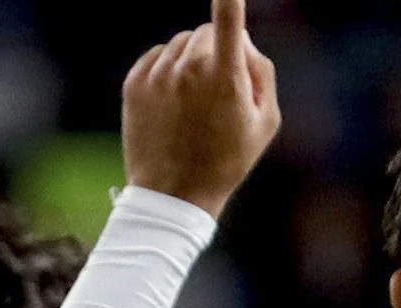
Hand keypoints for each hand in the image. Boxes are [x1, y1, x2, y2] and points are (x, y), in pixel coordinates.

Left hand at [122, 0, 282, 214]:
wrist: (174, 195)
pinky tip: (175, 103)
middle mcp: (189, 68)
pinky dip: (168, 70)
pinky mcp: (135, 82)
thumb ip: (260, 71)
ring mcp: (158, 75)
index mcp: (224, 76)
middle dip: (217, 51)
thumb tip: (241, 40)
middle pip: (206, 33)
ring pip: (181, 43)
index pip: (228, 18)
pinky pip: (157, 56)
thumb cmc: (228, 160)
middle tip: (221, 90)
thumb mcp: (266, 122)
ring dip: (191, 61)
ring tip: (195, 104)